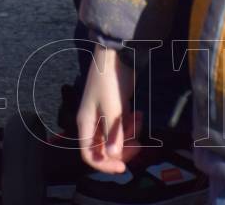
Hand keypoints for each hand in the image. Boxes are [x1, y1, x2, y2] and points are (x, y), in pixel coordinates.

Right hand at [76, 46, 141, 173]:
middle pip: (104, 149)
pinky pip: (123, 126)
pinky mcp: (116, 109)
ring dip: (129, 134)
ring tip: (138, 120)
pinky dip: (131, 124)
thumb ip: (113, 135)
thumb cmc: (109, 83)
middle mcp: (93, 123)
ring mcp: (105, 115)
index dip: (104, 165)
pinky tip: (138, 114)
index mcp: (85, 124)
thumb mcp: (113, 110)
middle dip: (122, 149)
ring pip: (116, 137)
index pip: (89, 154)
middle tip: (138, 145)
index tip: (123, 168)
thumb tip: (113, 157)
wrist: (116, 56)